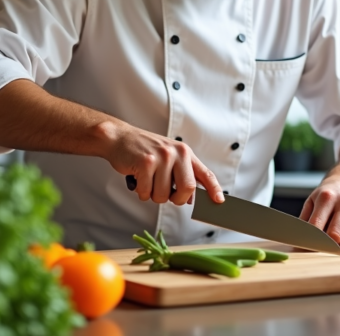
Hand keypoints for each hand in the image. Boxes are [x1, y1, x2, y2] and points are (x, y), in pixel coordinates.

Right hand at [101, 122, 224, 205]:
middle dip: (176, 199)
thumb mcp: (169, 157)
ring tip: (148, 181)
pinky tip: (138, 179)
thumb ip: (182, 175)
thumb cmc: (144, 151)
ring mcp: (161, 157)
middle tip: (167, 194)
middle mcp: (176, 153)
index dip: (214, 189)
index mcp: (185, 153)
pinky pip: (147, 192)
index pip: (205, 173)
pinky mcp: (145, 163)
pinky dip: (141, 192)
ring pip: (163, 195)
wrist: (120, 138)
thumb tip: (191, 199)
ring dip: (153, 195)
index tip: (219, 201)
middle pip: (187, 188)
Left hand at [299, 174, 339, 246]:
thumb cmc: (328, 195)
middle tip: (324, 239)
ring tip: (337, 231)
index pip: (317, 225)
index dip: (311, 238)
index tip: (309, 243)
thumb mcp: (312, 201)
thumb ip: (304, 219)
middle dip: (327, 241)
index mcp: (327, 196)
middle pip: (335, 235)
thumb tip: (298, 239)